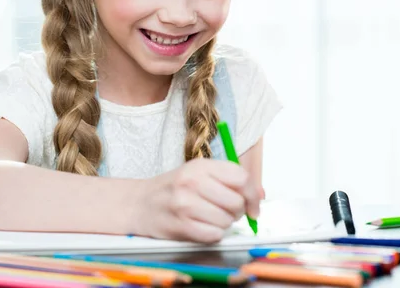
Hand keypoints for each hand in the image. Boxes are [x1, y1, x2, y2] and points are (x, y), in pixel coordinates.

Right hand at [134, 158, 261, 242]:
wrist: (139, 203)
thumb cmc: (173, 188)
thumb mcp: (199, 174)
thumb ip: (229, 180)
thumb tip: (260, 195)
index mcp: (200, 165)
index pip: (241, 178)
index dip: (252, 194)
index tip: (253, 206)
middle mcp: (192, 182)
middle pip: (236, 202)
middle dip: (237, 211)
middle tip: (226, 210)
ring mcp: (185, 204)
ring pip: (227, 221)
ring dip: (224, 223)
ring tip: (209, 217)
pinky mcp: (181, 225)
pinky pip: (214, 235)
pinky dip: (213, 234)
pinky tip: (202, 226)